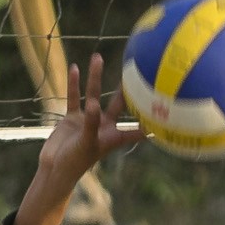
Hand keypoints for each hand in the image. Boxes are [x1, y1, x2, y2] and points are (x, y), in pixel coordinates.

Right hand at [16, 56, 143, 224]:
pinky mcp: (72, 117)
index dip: (152, 121)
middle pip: (118, 102)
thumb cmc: (76, 161)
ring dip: (95, 76)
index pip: (138, 128)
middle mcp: (104, 125)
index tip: (169, 109)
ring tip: (98, 56)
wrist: (55, 168)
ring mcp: (88, 119)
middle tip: (137, 69)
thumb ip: (91, 123)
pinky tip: (74, 68)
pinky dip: (73, 84)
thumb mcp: (86, 142)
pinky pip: (73, 97)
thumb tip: (93, 104)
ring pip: (93, 93)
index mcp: (114, 136)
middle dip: (126, 88)